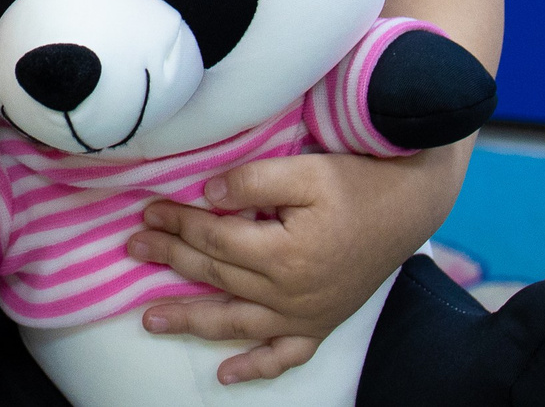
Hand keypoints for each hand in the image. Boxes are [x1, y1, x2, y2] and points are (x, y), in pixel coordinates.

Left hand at [125, 147, 462, 383]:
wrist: (411, 205)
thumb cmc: (358, 183)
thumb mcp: (305, 170)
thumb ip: (252, 181)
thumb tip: (207, 196)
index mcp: (283, 253)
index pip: (213, 238)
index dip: (177, 223)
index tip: (149, 212)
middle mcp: (291, 293)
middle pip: (216, 275)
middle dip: (170, 259)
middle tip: (133, 249)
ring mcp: (306, 315)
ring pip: (236, 322)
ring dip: (191, 320)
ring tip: (150, 320)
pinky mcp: (322, 324)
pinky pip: (285, 356)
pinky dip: (255, 367)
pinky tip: (226, 375)